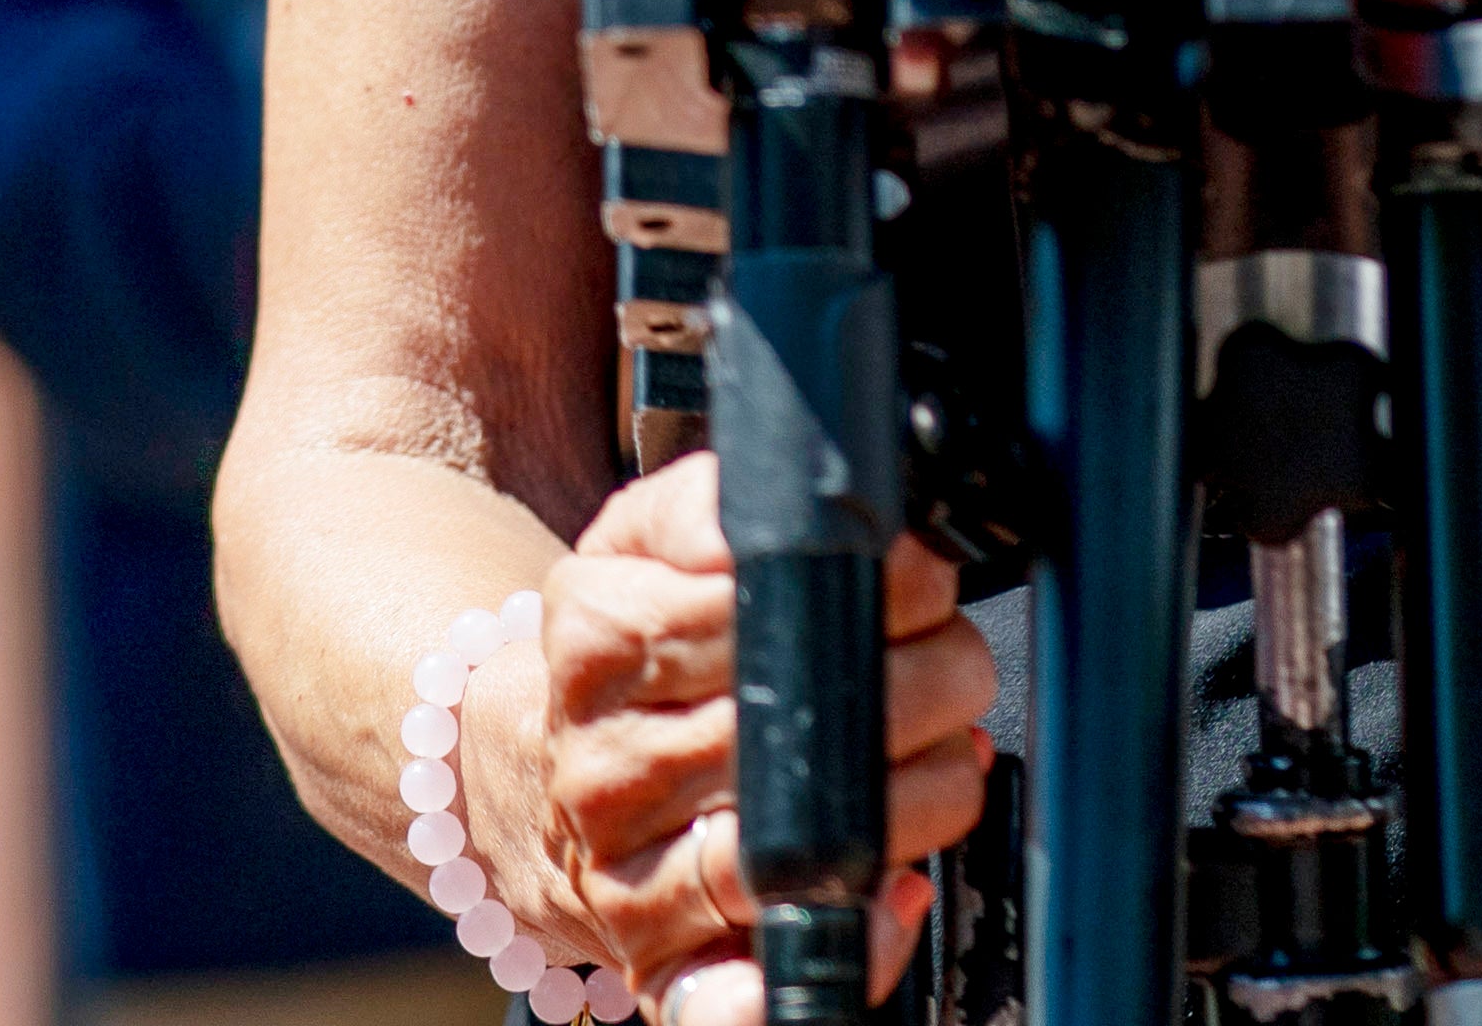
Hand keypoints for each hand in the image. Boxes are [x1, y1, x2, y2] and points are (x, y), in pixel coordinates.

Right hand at [449, 454, 996, 1017]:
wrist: (531, 777)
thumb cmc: (624, 658)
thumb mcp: (636, 546)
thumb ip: (701, 506)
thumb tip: (761, 515)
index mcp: (593, 647)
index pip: (746, 610)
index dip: (868, 592)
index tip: (921, 577)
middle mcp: (601, 770)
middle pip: (792, 732)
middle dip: (919, 684)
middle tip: (950, 659)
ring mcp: (627, 879)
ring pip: (799, 848)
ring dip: (915, 795)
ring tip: (943, 750)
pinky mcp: (660, 968)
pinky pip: (739, 996)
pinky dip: (838, 951)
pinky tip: (887, 901)